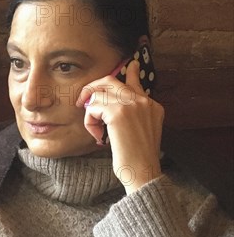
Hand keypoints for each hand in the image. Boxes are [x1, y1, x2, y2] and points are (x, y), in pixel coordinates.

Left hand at [77, 60, 164, 193]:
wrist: (142, 172)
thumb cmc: (137, 158)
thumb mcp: (139, 132)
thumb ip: (131, 115)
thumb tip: (110, 106)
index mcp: (152, 106)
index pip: (136, 82)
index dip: (129, 73)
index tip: (129, 64)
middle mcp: (144, 102)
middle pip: (111, 80)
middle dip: (92, 88)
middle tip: (83, 101)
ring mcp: (132, 105)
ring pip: (98, 94)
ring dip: (90, 113)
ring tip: (96, 130)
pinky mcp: (118, 113)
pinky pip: (93, 107)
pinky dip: (90, 121)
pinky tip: (98, 136)